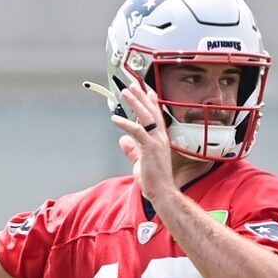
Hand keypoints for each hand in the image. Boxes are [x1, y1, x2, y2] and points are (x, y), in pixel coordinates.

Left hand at [112, 81, 177, 201]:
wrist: (162, 192)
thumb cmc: (154, 180)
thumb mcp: (140, 162)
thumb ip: (132, 150)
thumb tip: (123, 141)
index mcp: (160, 139)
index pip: (157, 116)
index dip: (152, 102)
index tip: (147, 90)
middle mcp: (160, 137)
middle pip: (151, 111)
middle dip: (141, 96)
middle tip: (132, 85)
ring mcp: (156, 142)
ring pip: (146, 117)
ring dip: (135, 103)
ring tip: (124, 93)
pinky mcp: (150, 148)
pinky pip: (136, 131)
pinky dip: (125, 123)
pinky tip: (115, 119)